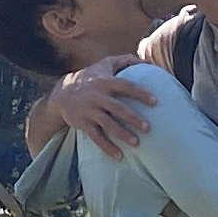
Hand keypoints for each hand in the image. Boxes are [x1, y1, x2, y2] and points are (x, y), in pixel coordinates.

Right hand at [36, 66, 159, 162]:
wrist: (61, 94)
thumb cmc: (91, 77)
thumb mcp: (104, 64)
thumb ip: (125, 60)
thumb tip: (147, 62)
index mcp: (105, 81)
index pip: (125, 86)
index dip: (140, 93)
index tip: (155, 101)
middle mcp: (97, 96)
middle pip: (117, 108)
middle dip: (132, 118)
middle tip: (148, 128)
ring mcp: (89, 111)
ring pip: (107, 124)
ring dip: (122, 134)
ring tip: (137, 144)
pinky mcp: (83, 123)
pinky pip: (96, 137)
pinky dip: (107, 147)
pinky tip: (119, 156)